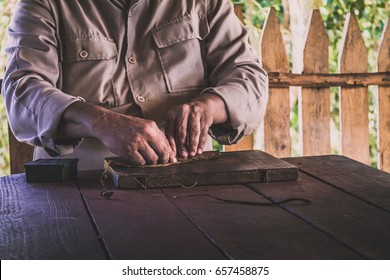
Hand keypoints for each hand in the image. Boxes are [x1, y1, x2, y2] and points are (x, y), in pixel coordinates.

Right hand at [59, 102, 175, 165]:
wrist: (107, 123)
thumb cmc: (127, 125)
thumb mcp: (144, 125)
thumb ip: (156, 136)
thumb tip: (169, 151)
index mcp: (151, 127)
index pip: (166, 144)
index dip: (169, 154)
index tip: (170, 159)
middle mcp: (145, 133)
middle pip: (162, 153)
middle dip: (162, 160)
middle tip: (160, 162)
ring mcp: (136, 142)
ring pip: (152, 159)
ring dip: (150, 161)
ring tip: (145, 157)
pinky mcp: (128, 150)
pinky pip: (140, 162)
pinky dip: (140, 162)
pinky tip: (136, 157)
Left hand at [165, 93, 227, 157]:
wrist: (201, 106)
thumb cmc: (185, 118)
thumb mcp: (176, 121)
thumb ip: (173, 133)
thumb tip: (172, 152)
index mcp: (172, 112)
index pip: (170, 131)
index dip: (171, 144)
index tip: (173, 154)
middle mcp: (183, 110)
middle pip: (182, 131)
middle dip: (182, 145)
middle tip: (183, 155)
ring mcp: (195, 112)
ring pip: (194, 131)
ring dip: (193, 144)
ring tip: (192, 154)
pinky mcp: (205, 116)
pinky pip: (203, 132)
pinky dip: (201, 142)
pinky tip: (199, 150)